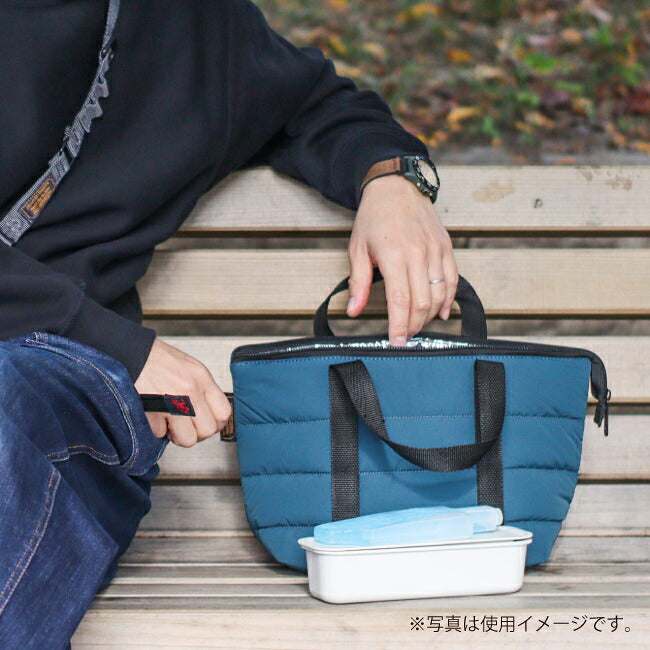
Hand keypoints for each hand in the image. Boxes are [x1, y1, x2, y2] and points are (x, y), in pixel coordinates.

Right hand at [134, 337, 231, 446]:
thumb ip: (202, 390)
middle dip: (196, 433)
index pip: (224, 413)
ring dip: (177, 435)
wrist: (131, 353)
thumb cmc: (157, 360)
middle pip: (207, 430)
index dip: (216, 423)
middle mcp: (190, 392)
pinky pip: (161, 434)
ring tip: (170, 423)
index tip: (206, 423)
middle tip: (186, 426)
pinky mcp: (152, 413)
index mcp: (201, 379)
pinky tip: (154, 415)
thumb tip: (209, 414)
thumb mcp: (189, 368)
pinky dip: (156, 429)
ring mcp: (172, 404)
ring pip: (187, 439)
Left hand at [347, 174, 457, 344]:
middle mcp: (418, 254)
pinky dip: (448, 300)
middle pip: (421, 302)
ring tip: (416, 325)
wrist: (396, 186)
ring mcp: (435, 251)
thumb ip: (358, 283)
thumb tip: (354, 310)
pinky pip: (452, 280)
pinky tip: (440, 313)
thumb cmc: (374, 216)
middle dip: (413, 326)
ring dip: (429, 316)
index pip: (400, 300)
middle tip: (403, 336)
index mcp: (394, 255)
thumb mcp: (358, 249)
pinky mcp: (446, 248)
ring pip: (439, 294)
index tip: (396, 341)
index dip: (399, 325)